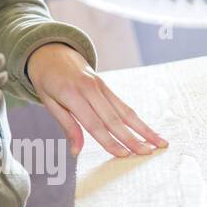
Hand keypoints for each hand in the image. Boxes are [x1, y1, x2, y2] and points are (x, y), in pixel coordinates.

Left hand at [25, 42, 168, 157]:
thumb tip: (76, 152)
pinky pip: (122, 104)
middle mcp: (90, 88)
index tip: (123, 155)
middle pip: (113, 118)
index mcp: (72, 94)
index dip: (109, 141)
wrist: (50, 51)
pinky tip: (149, 130)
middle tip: (148, 153)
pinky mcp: (106, 85)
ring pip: (124, 110)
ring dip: (143, 128)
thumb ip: (66, 126)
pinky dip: (137, 119)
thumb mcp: (49, 102)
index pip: (93, 123)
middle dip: (132, 137)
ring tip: (160, 143)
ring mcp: (100, 85)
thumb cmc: (46, 80)